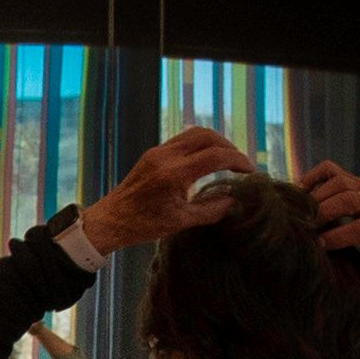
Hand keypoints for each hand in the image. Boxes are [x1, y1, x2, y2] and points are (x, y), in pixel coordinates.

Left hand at [78, 126, 254, 255]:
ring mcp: (157, 152)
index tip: (250, 172)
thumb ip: (211, 210)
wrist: (109, 221)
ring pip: (194, 133)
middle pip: (207, 136)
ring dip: (214, 142)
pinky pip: (182, 139)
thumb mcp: (180, 221)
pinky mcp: (152, 154)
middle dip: (228, 147)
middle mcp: (165, 156)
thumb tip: (235, 201)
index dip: (238, 161)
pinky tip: (206, 160)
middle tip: (239, 164)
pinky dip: (199, 145)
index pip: (216, 156)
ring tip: (226, 159)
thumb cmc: (142, 225)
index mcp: (173, 173)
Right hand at [298, 160, 359, 279]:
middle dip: (325, 213)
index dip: (339, 237)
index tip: (319, 245)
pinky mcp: (349, 178)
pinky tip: (301, 193)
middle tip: (306, 227)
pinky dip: (312, 177)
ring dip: (318, 196)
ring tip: (302, 213)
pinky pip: (329, 170)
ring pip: (340, 182)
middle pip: (350, 200)